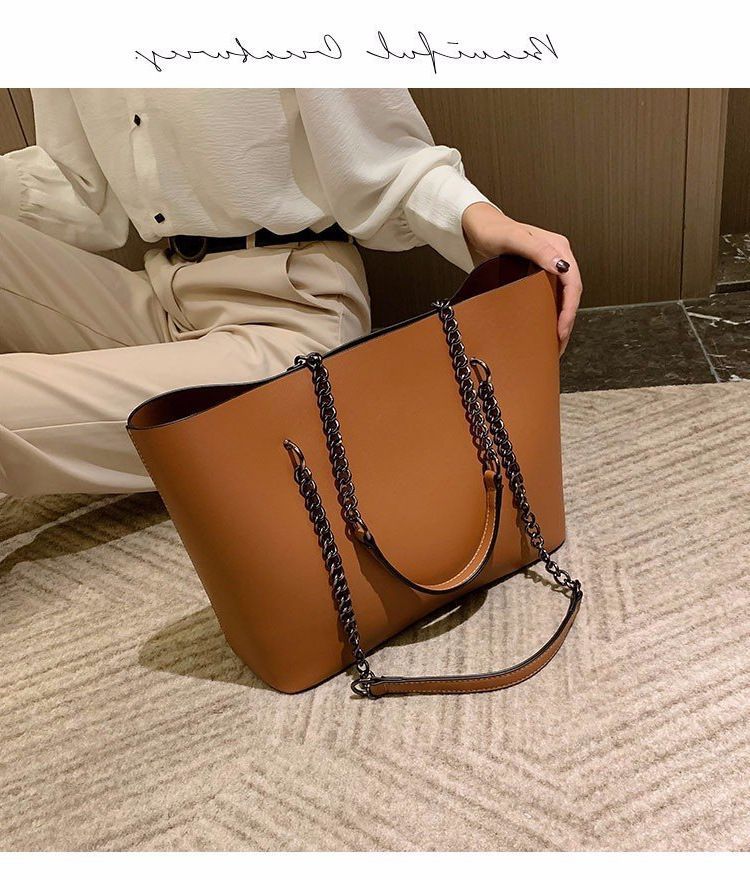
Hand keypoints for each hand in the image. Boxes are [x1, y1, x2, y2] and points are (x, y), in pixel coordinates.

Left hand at [461, 203, 582, 354]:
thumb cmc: (494, 230)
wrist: (476, 229)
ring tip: (554, 342)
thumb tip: (561, 267)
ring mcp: (546, 268)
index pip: (573, 283)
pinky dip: (548, 314)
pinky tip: (543, 328)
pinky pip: (548, 297)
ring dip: (559, 320)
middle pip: (570, 294)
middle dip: (567, 320)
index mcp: (559, 248)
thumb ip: (538, 250)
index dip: (569, 309)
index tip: (561, 329)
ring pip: (560, 298)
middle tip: (559, 343)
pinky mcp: (535, 277)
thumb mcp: (515, 238)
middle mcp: (556, 258)